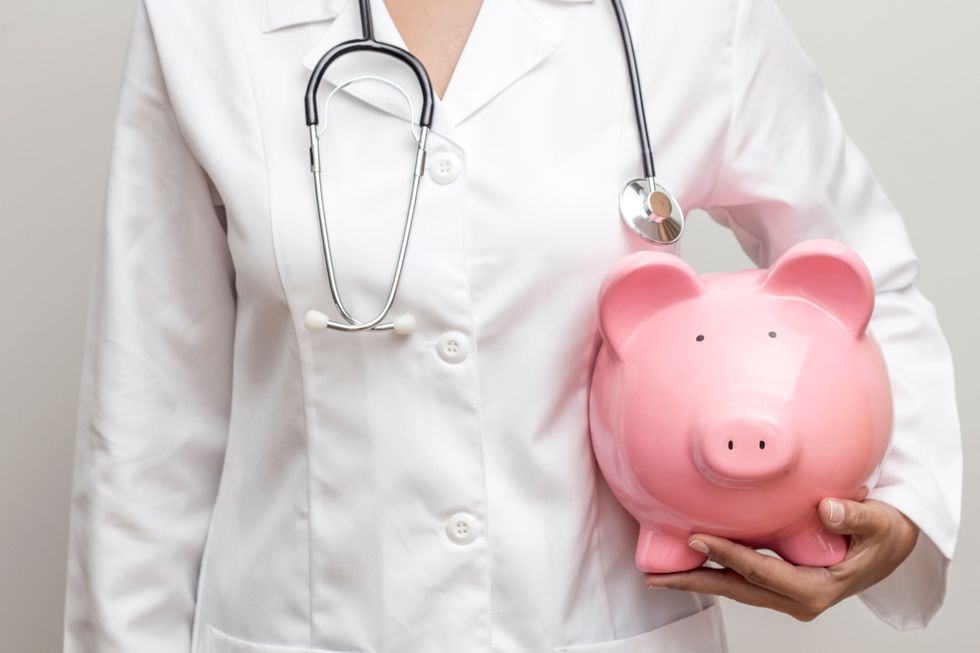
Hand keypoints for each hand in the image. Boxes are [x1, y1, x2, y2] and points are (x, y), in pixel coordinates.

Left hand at [644, 498, 919, 621]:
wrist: (894, 547)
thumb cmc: (887, 534)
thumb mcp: (881, 525)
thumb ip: (856, 517)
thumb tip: (828, 510)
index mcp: (818, 588)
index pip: (761, 571)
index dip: (726, 554)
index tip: (695, 538)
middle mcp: (799, 598)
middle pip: (737, 588)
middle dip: (694, 581)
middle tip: (655, 576)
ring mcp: (789, 594)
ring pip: (735, 587)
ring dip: (699, 578)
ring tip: (661, 573)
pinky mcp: (783, 583)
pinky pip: (743, 578)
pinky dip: (715, 569)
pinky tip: (693, 559)